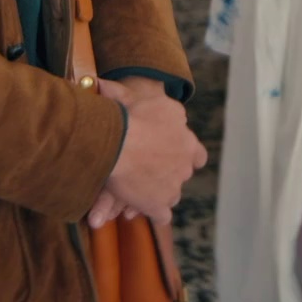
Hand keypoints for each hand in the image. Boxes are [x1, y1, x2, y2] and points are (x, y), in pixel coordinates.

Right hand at [91, 78, 206, 226]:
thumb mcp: (136, 97)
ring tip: (139, 190)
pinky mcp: (158, 205)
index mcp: (187, 141)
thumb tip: (104, 86)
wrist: (120, 141)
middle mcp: (185, 164)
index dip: (186, 156)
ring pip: (171, 195)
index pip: (197, 155)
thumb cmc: (128, 114)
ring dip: (159, 193)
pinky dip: (152, 213)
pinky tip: (137, 209)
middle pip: (181, 175)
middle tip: (148, 171)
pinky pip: (161, 215)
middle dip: (167, 174)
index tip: (172, 155)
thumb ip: (128, 96)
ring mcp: (173, 187)